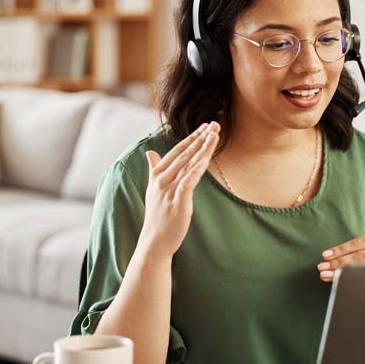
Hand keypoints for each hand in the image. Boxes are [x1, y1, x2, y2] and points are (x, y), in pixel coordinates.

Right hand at [138, 122, 219, 259]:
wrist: (155, 240)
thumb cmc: (157, 214)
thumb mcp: (153, 188)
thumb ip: (153, 168)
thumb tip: (149, 152)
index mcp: (157, 174)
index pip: (177, 151)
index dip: (192, 138)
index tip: (205, 126)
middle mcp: (162, 179)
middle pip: (185, 154)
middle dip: (201, 138)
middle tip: (215, 124)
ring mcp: (169, 190)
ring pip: (188, 164)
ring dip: (203, 148)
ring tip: (215, 134)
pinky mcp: (177, 202)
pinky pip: (188, 182)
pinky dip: (196, 169)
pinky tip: (205, 159)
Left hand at [317, 198, 364, 281]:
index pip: (360, 243)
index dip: (341, 249)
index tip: (324, 254)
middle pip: (360, 257)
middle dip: (338, 262)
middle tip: (320, 266)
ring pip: (363, 270)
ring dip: (341, 273)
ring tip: (324, 275)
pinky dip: (353, 283)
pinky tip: (339, 285)